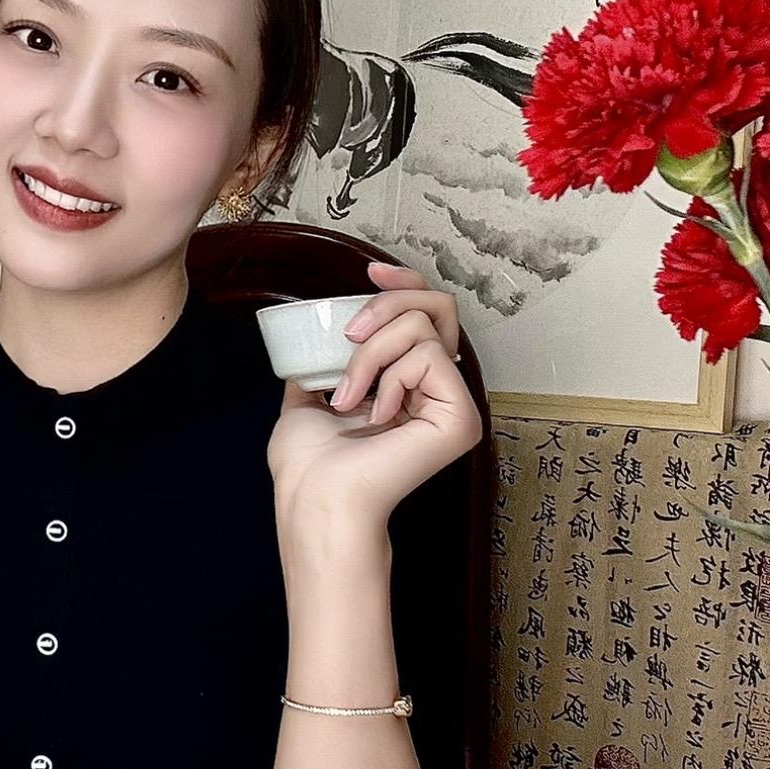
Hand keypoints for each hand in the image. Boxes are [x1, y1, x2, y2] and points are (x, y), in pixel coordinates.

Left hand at [267, 257, 482, 538]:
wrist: (315, 496)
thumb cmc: (309, 463)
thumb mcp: (308, 393)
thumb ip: (324, 362)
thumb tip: (319, 334)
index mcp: (409, 385)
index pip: (427, 315)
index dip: (405, 283)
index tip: (370, 272)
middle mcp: (438, 391)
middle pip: (437, 307)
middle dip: (387, 306)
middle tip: (349, 336)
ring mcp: (455, 404)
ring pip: (424, 326)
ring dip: (371, 353)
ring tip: (347, 396)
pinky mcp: (461, 416)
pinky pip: (428, 356)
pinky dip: (389, 376)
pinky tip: (377, 415)